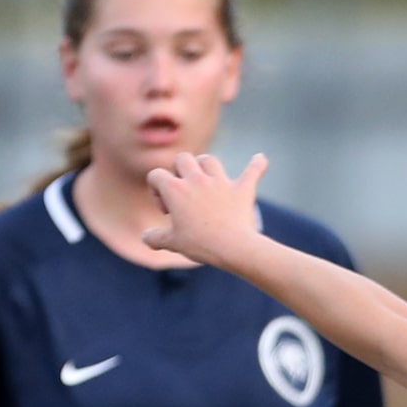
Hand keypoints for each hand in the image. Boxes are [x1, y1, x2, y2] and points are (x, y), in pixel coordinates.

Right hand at [144, 151, 268, 265]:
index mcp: (175, 189)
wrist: (234, 248)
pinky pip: (252, 172)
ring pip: (209, 160)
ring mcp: (221, 183)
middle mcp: (197, 180)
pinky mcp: (242, 190)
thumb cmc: (201, 245)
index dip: (156, 190)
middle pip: (182, 159)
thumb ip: (155, 238)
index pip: (156, 175)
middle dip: (179, 170)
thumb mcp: (173, 243)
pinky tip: (261, 159)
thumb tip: (146, 238)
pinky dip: (256, 165)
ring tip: (206, 179)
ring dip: (205, 166)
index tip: (167, 211)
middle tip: (185, 192)